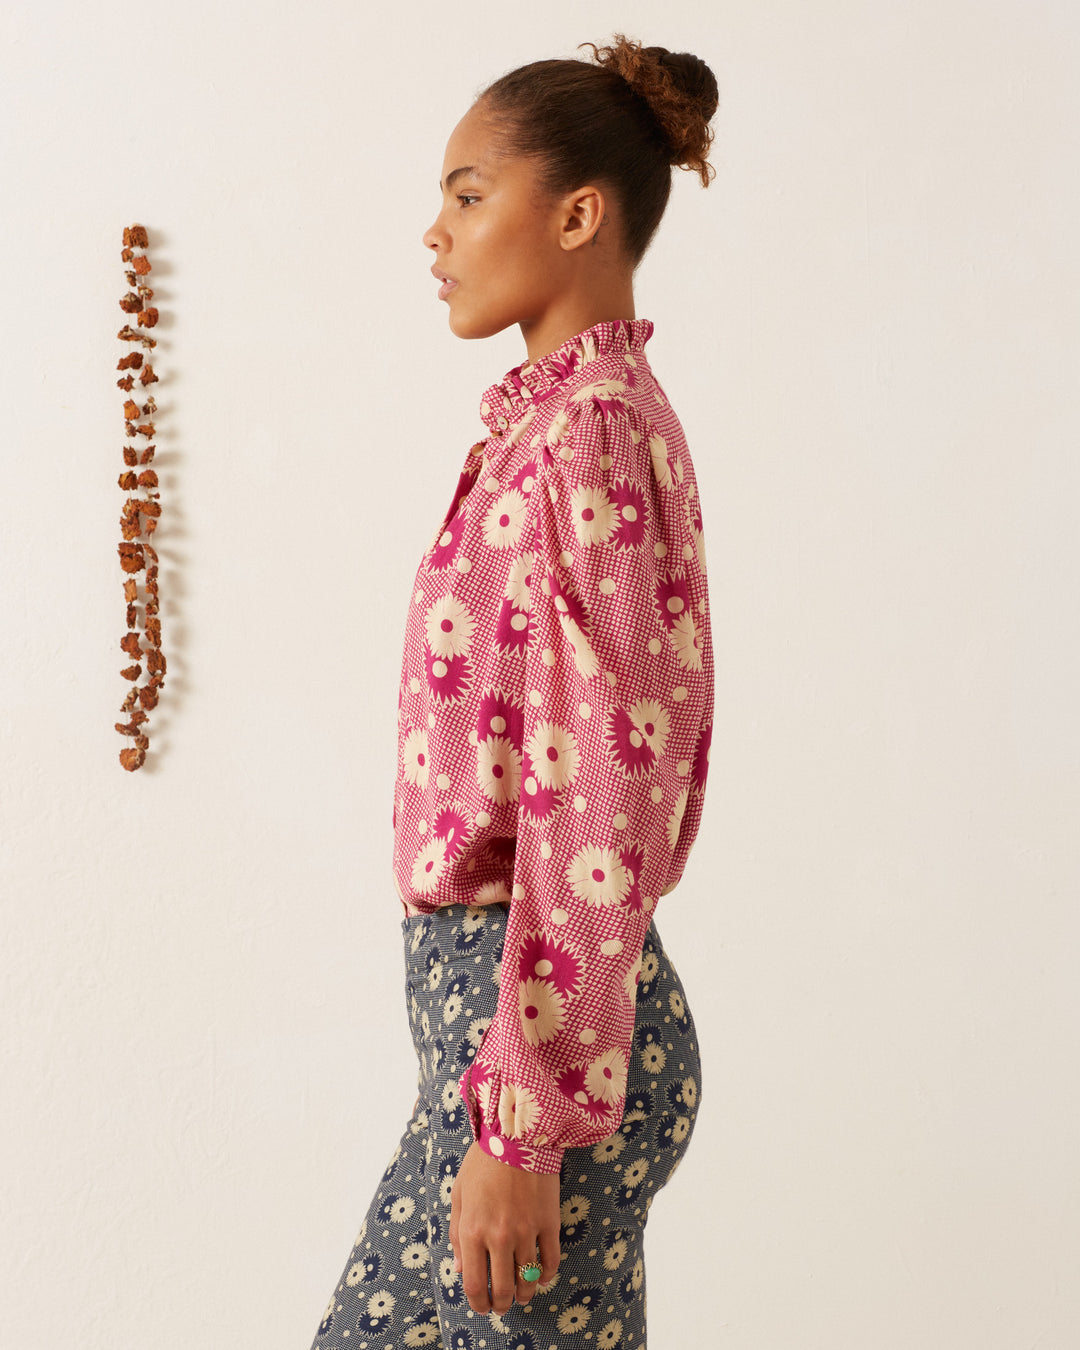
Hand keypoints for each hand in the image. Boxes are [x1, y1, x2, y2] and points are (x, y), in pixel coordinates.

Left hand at [448, 1140, 560, 1314]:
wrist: (517, 1134)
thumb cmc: (483, 1161)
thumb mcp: (459, 1194)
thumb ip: (456, 1234)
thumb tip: (461, 1268)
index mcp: (472, 1231)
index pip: (475, 1284)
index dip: (479, 1303)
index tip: (483, 1307)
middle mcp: (499, 1237)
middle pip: (503, 1289)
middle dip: (502, 1304)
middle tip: (502, 1306)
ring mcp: (526, 1231)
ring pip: (527, 1279)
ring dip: (524, 1294)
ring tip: (522, 1295)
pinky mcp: (549, 1223)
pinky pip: (551, 1260)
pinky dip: (546, 1275)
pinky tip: (541, 1276)